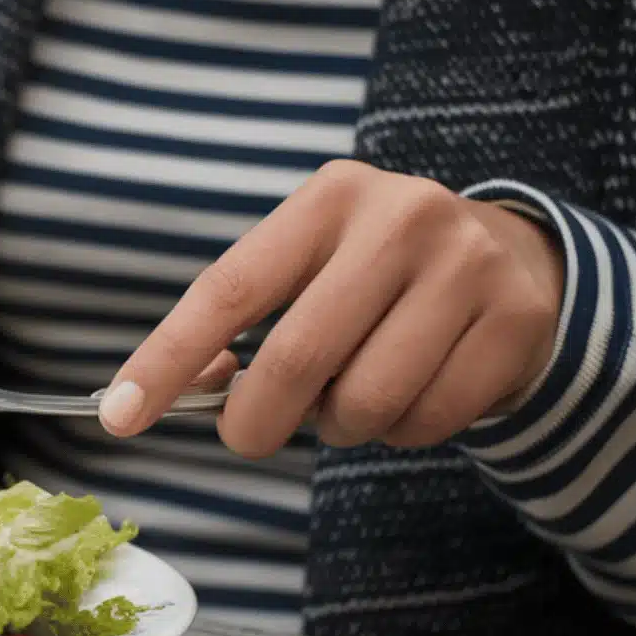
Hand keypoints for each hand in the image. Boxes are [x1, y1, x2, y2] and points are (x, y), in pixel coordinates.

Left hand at [98, 160, 564, 455]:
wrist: (514, 257)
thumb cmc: (376, 275)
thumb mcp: (311, 268)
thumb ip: (245, 320)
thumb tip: (182, 388)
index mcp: (327, 200)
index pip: (228, 289)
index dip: (168, 358)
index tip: (120, 415)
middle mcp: (399, 219)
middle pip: (296, 360)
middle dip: (255, 422)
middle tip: (249, 435)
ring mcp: (466, 266)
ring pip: (364, 401)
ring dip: (340, 425)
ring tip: (353, 394)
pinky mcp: (515, 320)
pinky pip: (427, 420)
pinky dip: (403, 432)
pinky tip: (413, 394)